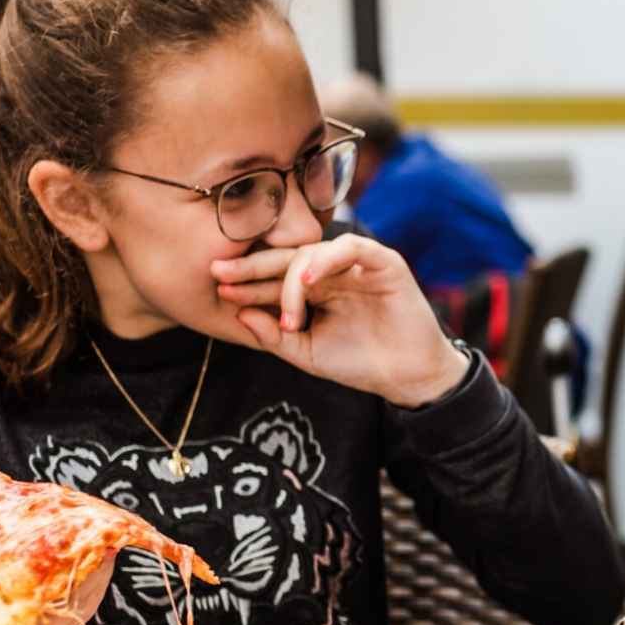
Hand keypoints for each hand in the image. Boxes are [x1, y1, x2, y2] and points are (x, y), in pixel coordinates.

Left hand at [212, 234, 468, 406]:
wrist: (407, 376)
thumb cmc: (360, 364)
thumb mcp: (307, 354)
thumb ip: (274, 336)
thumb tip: (239, 314)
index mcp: (315, 290)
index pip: (274, 278)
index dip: (246, 282)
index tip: (218, 289)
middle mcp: (332, 272)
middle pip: (287, 259)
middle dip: (253, 265)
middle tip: (222, 271)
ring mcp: (357, 265)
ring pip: (314, 252)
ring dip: (292, 278)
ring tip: (287, 308)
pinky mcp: (383, 263)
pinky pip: (351, 248)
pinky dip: (327, 260)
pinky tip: (309, 282)